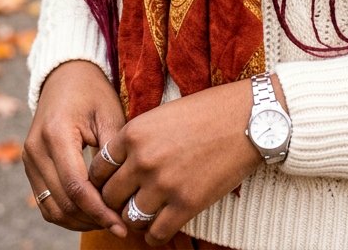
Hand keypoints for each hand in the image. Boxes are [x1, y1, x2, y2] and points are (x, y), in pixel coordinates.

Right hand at [22, 59, 127, 237]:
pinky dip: (66, 212)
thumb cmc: (93, 92)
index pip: (76, 187)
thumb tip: (119, 195)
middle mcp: (35, 149)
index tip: (121, 223)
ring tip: (107, 221)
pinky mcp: (30, 165)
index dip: (99, 210)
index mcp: (56, 134)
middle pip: (62, 202)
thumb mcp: (109, 114)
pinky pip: (45, 201)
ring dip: (78, 220)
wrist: (66, 75)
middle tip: (120, 225)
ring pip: (50, 209)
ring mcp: (28, 159)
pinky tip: (91, 211)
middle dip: (91, 219)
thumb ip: (112, 154)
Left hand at [88, 79, 267, 245]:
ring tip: (147, 212)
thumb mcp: (163, 115)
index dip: (102, 180)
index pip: (98, 168)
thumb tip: (121, 165)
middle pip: (108, 196)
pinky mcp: (186, 204)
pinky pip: (155, 234)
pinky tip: (162, 224)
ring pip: (130, 218)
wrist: (248, 118)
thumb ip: (139, 139)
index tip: (112, 184)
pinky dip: (154, 234)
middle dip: (116, 202)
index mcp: (134, 132)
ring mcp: (164, 183)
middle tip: (128, 201)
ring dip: (135, 218)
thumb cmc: (208, 112)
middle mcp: (143, 159)